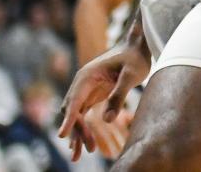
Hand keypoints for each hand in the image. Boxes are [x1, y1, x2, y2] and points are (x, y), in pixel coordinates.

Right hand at [58, 42, 150, 160]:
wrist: (138, 45)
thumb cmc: (135, 57)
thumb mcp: (131, 75)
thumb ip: (119, 96)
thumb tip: (107, 120)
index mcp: (86, 76)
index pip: (74, 101)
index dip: (68, 119)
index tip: (62, 135)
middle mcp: (82, 83)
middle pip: (72, 112)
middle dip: (76, 131)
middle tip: (87, 150)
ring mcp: (86, 89)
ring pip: (76, 115)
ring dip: (77, 134)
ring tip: (77, 156)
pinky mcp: (93, 94)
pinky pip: (82, 114)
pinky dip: (82, 128)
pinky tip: (81, 144)